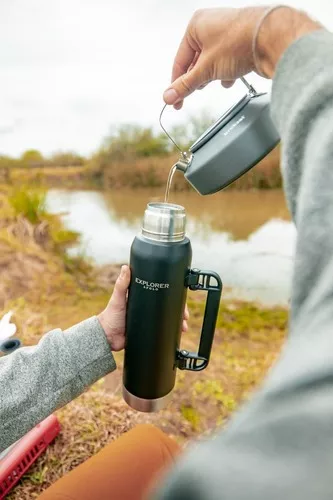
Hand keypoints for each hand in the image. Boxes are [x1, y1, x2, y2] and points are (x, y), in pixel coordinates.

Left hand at [98, 265, 189, 351]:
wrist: (108, 337)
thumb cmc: (110, 316)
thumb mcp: (118, 298)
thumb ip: (121, 284)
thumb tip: (126, 267)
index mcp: (142, 297)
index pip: (160, 292)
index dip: (172, 295)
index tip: (181, 297)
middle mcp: (147, 306)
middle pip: (167, 306)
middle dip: (179, 310)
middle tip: (185, 316)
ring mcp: (149, 318)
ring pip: (167, 318)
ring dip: (177, 322)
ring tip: (183, 327)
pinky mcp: (149, 330)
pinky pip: (162, 329)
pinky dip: (172, 331)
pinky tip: (178, 333)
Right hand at [163, 6, 320, 108]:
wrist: (273, 38)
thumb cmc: (239, 42)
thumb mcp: (206, 69)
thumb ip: (186, 85)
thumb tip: (168, 96)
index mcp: (196, 25)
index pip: (180, 60)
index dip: (176, 83)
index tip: (175, 100)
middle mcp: (211, 26)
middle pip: (196, 61)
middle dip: (196, 79)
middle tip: (191, 95)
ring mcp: (227, 33)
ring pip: (212, 62)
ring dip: (212, 76)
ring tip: (214, 83)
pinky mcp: (241, 42)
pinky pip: (227, 61)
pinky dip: (227, 72)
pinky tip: (229, 80)